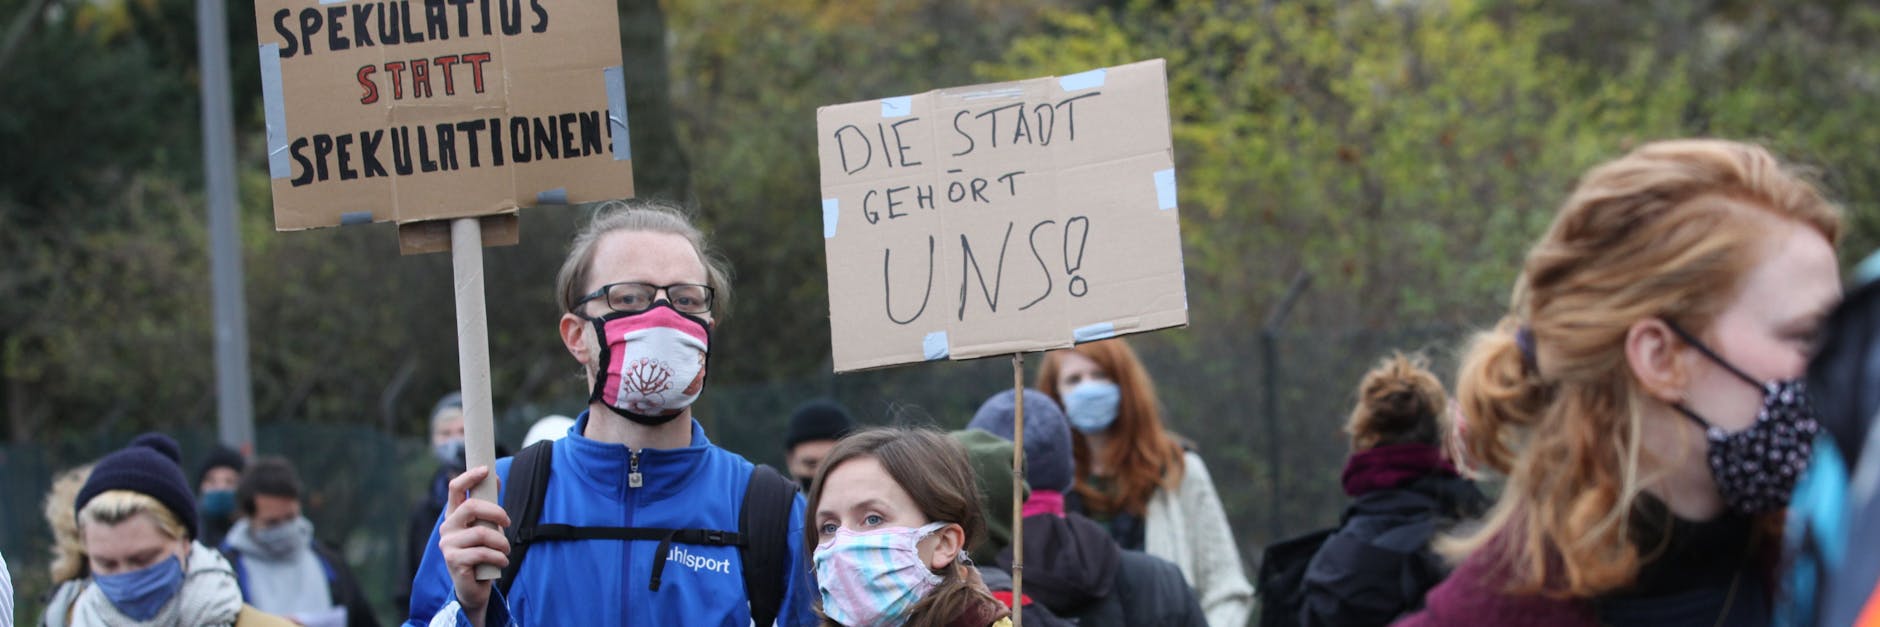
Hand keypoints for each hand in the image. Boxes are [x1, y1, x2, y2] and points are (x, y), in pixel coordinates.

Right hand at [438, 465, 510, 625]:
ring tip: (505, 551)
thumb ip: (488, 507)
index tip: (486, 469)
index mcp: (454, 516)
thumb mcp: (487, 528)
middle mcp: (446, 528)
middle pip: (471, 507)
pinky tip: (502, 562)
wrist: (474, 587)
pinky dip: (498, 557)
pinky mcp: (453, 561)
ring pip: (481, 533)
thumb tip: (495, 478)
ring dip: (501, 542)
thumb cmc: (482, 554)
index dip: (469, 476)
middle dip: (496, 512)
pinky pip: (483, 553)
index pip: (455, 489)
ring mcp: (447, 545)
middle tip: (507, 522)